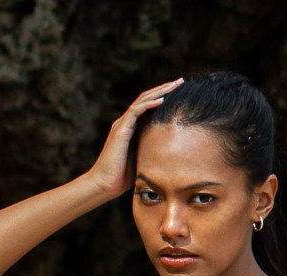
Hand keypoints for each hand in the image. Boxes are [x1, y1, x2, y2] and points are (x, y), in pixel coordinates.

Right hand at [87, 78, 184, 197]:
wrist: (105, 184)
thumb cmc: (123, 177)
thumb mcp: (144, 159)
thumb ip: (153, 150)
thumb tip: (173, 153)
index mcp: (131, 128)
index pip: (148, 106)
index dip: (163, 97)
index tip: (179, 92)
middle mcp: (126, 122)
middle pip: (146, 99)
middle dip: (164, 89)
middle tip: (180, 81)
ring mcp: (122, 125)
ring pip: (142, 101)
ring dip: (159, 92)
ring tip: (174, 85)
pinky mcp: (120, 130)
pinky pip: (135, 112)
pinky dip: (148, 105)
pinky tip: (161, 100)